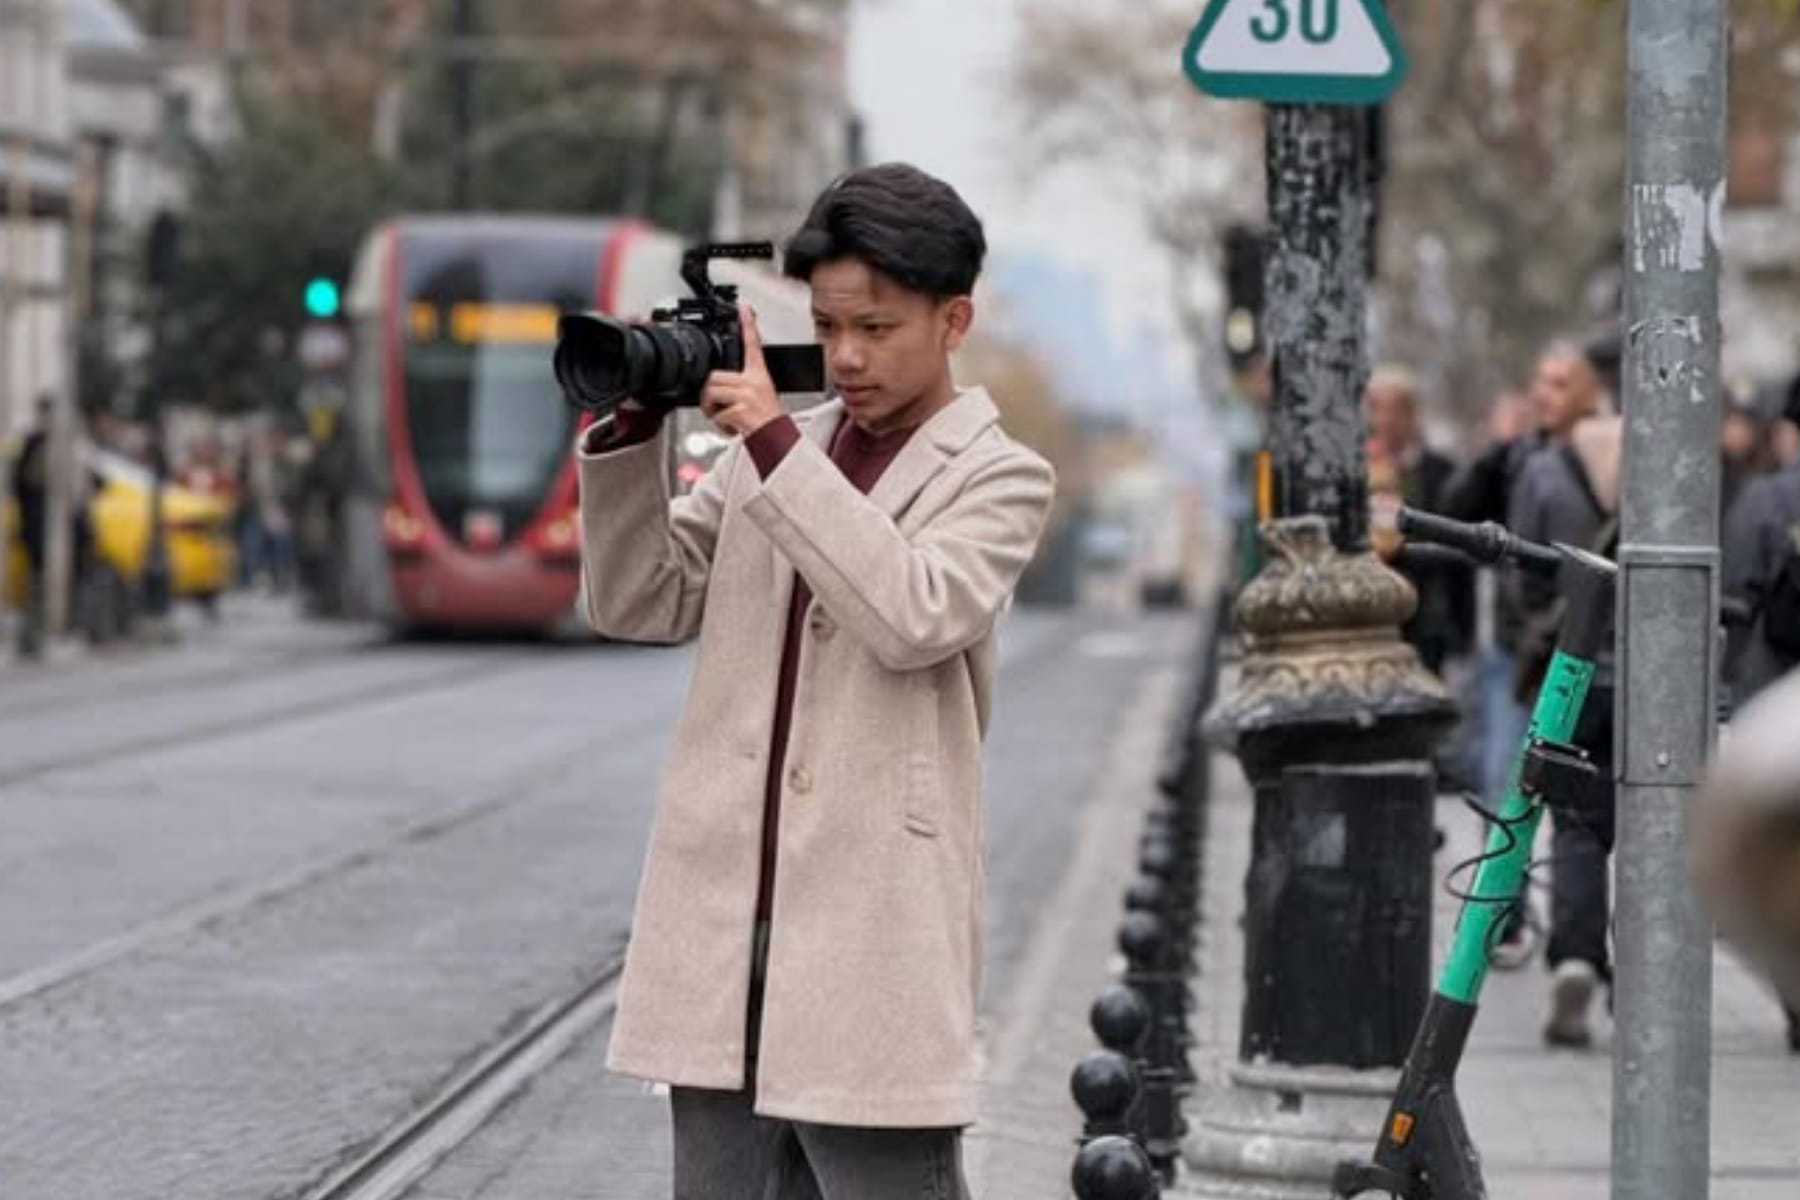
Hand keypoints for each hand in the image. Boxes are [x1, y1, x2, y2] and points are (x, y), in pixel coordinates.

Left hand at [700, 306, 783, 437]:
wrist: (777, 440)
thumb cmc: (768, 421)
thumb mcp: (759, 396)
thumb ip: (740, 386)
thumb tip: (716, 387)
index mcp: (759, 375)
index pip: (753, 344)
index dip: (748, 324)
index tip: (744, 308)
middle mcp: (754, 382)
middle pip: (715, 376)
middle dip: (711, 394)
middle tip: (719, 405)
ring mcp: (747, 395)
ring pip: (712, 393)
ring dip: (712, 409)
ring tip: (726, 416)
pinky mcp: (741, 409)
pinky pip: (717, 413)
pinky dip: (720, 424)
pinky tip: (733, 427)